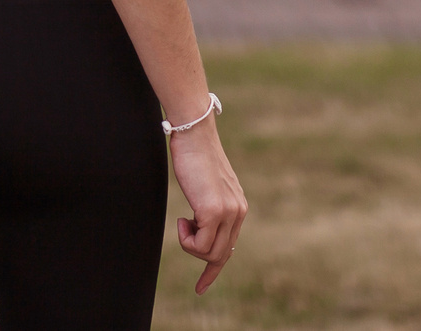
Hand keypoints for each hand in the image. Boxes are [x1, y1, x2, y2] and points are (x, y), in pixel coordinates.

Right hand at [168, 121, 247, 293]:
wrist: (193, 133)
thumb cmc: (193, 155)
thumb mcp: (205, 187)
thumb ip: (209, 207)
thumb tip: (200, 225)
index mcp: (237, 207)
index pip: (229, 247)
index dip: (214, 270)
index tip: (201, 288)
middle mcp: (238, 212)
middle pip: (218, 255)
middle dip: (197, 254)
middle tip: (182, 228)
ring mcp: (228, 213)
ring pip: (208, 254)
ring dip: (189, 244)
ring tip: (183, 219)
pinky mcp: (214, 211)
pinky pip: (199, 245)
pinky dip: (186, 238)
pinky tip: (182, 218)